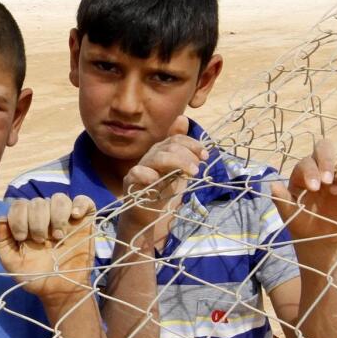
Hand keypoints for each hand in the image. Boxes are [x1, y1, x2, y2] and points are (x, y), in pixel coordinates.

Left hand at [0, 194, 96, 301]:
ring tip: (58, 236)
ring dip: (56, 216)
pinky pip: (83, 200)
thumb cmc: (35, 276)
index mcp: (26, 222)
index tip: (21, 237)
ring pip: (59, 198)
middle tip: (41, 242)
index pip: (19, 205)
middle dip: (37, 222)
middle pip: (38, 202)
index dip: (18, 218)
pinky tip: (75, 217)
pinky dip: (79, 204)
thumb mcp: (12, 262)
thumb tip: (0, 219)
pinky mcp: (84, 220)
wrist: (60, 290)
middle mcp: (44, 215)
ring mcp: (65, 216)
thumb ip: (1, 242)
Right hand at [120, 116, 206, 247]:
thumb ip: (182, 149)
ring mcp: (141, 169)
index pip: (176, 138)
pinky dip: (145, 174)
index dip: (192, 143)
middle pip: (169, 146)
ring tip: (192, 173)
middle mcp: (151, 157)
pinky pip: (135, 173)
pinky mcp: (131, 184)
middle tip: (198, 168)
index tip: (205, 156)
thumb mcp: (178, 169)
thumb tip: (182, 119)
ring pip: (157, 157)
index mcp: (162, 152)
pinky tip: (155, 179)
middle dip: (187, 154)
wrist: (148, 219)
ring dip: (177, 162)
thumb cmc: (163, 193)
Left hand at [269, 140, 336, 259]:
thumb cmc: (301, 221)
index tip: (313, 188)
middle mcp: (322, 170)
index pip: (307, 162)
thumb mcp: (289, 213)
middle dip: (327, 160)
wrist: (318, 238)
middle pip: (326, 148)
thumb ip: (282, 200)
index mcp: (303, 172)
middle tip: (327, 180)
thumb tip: (273, 186)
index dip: (311, 171)